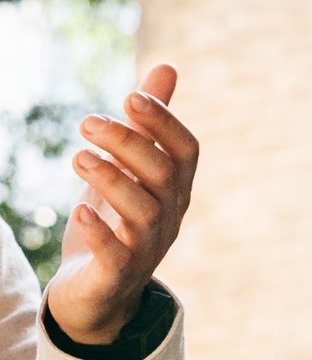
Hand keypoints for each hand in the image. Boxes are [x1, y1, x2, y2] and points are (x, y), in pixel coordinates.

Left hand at [48, 65, 197, 349]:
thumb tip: (165, 65)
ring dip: (111, 179)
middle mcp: (169, 216)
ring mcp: (146, 248)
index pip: (186, 150)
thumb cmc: (116, 222)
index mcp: (175, 188)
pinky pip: (116, 255)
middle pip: (163, 174)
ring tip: (77, 157)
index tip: (129, 97)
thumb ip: (149, 122)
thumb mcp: (130, 168)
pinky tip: (77, 210)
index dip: (164, 122)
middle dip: (128, 143)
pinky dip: (100, 232)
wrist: (96, 294)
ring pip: (143, 212)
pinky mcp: (117, 276)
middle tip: (85, 122)